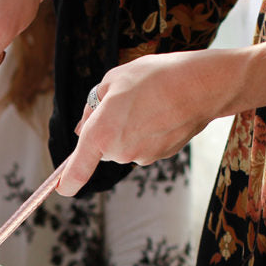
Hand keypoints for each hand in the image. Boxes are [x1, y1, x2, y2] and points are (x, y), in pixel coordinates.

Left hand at [56, 32, 265, 196]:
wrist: (204, 85)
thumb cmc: (155, 77)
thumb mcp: (114, 80)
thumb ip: (92, 106)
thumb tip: (82, 126)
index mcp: (100, 133)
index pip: (77, 169)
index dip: (67, 181)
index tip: (61, 189)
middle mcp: (119, 152)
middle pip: (103, 147)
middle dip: (107, 128)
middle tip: (125, 101)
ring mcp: (141, 157)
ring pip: (125, 145)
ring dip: (129, 128)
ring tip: (149, 102)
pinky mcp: (160, 157)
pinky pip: (144, 145)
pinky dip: (148, 132)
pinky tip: (162, 112)